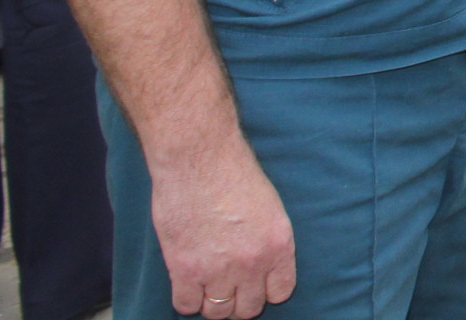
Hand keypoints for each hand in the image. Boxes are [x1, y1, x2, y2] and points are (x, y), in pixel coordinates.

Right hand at [152, 142, 295, 317]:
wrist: (200, 160)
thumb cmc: (234, 174)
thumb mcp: (269, 208)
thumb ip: (266, 242)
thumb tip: (259, 267)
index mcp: (279, 245)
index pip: (280, 293)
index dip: (265, 290)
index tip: (254, 284)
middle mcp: (253, 263)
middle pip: (248, 309)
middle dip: (239, 301)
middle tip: (228, 286)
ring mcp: (219, 269)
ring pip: (218, 312)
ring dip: (213, 303)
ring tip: (208, 285)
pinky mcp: (185, 269)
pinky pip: (187, 306)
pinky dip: (187, 299)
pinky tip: (188, 283)